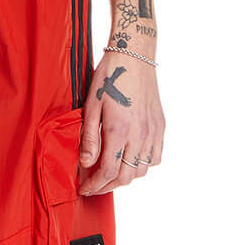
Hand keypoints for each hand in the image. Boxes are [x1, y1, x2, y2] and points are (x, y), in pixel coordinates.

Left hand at [78, 53, 164, 194]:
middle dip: (107, 186)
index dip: (95, 186)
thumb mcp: (91, 106)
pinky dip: (142, 166)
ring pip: (141, 171)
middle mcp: (140, 134)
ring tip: (110, 173)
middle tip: (94, 185)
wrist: (134, 55)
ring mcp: (153, 131)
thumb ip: (89, 138)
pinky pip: (155, 157)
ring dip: (124, 177)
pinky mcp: (160, 126)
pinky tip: (129, 160)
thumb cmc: (110, 76)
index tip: (85, 188)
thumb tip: (86, 164)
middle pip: (125, 176)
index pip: (108, 171)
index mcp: (120, 129)